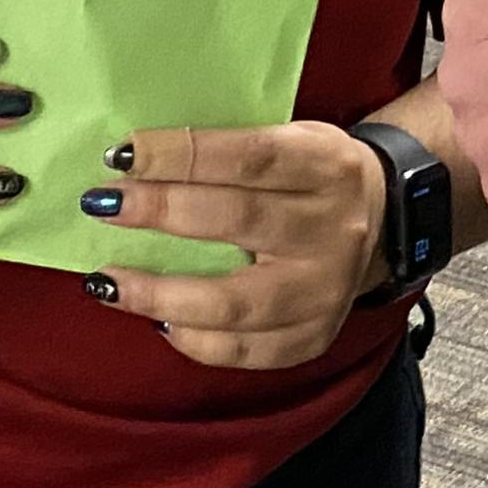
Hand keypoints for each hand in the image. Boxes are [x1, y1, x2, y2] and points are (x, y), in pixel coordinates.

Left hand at [80, 125, 391, 369]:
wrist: (386, 218)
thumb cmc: (314, 171)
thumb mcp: (294, 137)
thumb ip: (231, 149)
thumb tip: (137, 163)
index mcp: (327, 165)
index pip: (248, 156)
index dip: (180, 154)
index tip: (121, 156)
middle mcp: (332, 229)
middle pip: (237, 221)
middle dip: (159, 213)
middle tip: (102, 206)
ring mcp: (327, 290)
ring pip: (234, 303)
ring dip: (159, 293)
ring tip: (108, 281)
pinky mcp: (316, 336)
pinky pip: (245, 350)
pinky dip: (195, 339)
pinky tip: (159, 319)